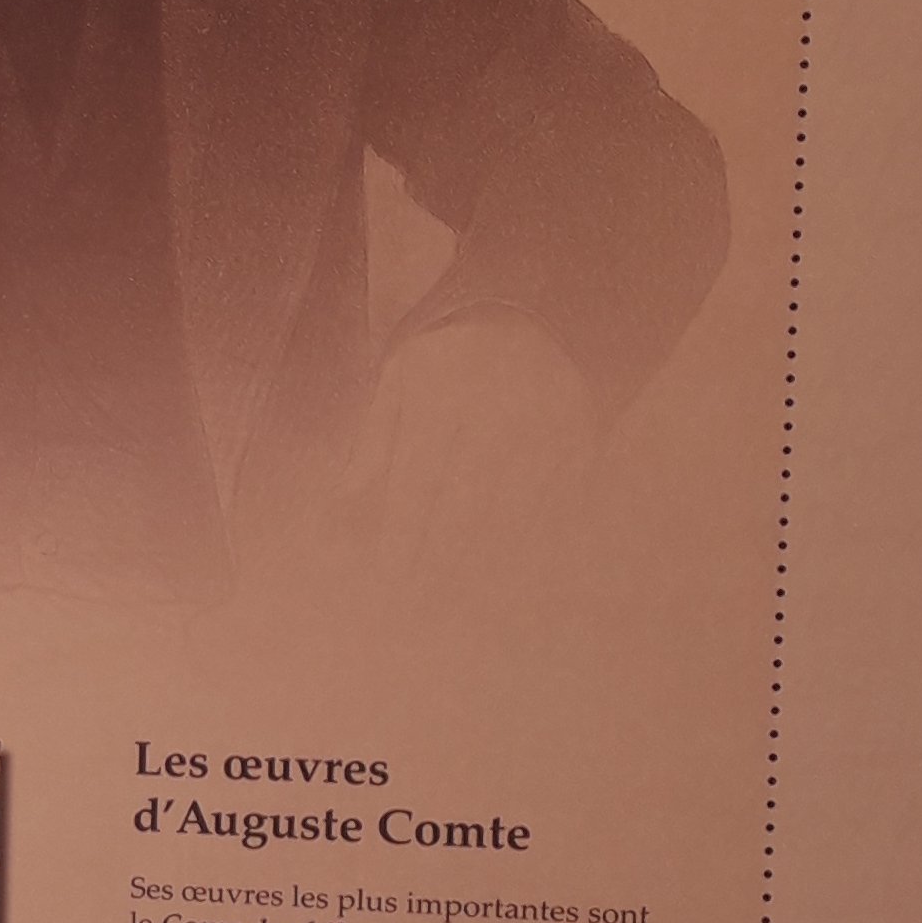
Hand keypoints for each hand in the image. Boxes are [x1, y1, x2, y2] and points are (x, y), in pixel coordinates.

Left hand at [354, 312, 592, 597]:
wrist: (530, 316)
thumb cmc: (446, 363)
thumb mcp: (398, 386)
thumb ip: (372, 447)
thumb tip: (338, 509)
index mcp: (443, 396)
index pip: (417, 487)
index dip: (403, 541)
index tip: (389, 584)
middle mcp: (498, 412)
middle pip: (465, 511)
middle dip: (438, 565)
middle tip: (418, 607)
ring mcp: (546, 429)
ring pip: (513, 518)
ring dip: (484, 567)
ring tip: (458, 602)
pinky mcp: (582, 442)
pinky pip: (556, 508)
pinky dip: (532, 545)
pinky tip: (509, 576)